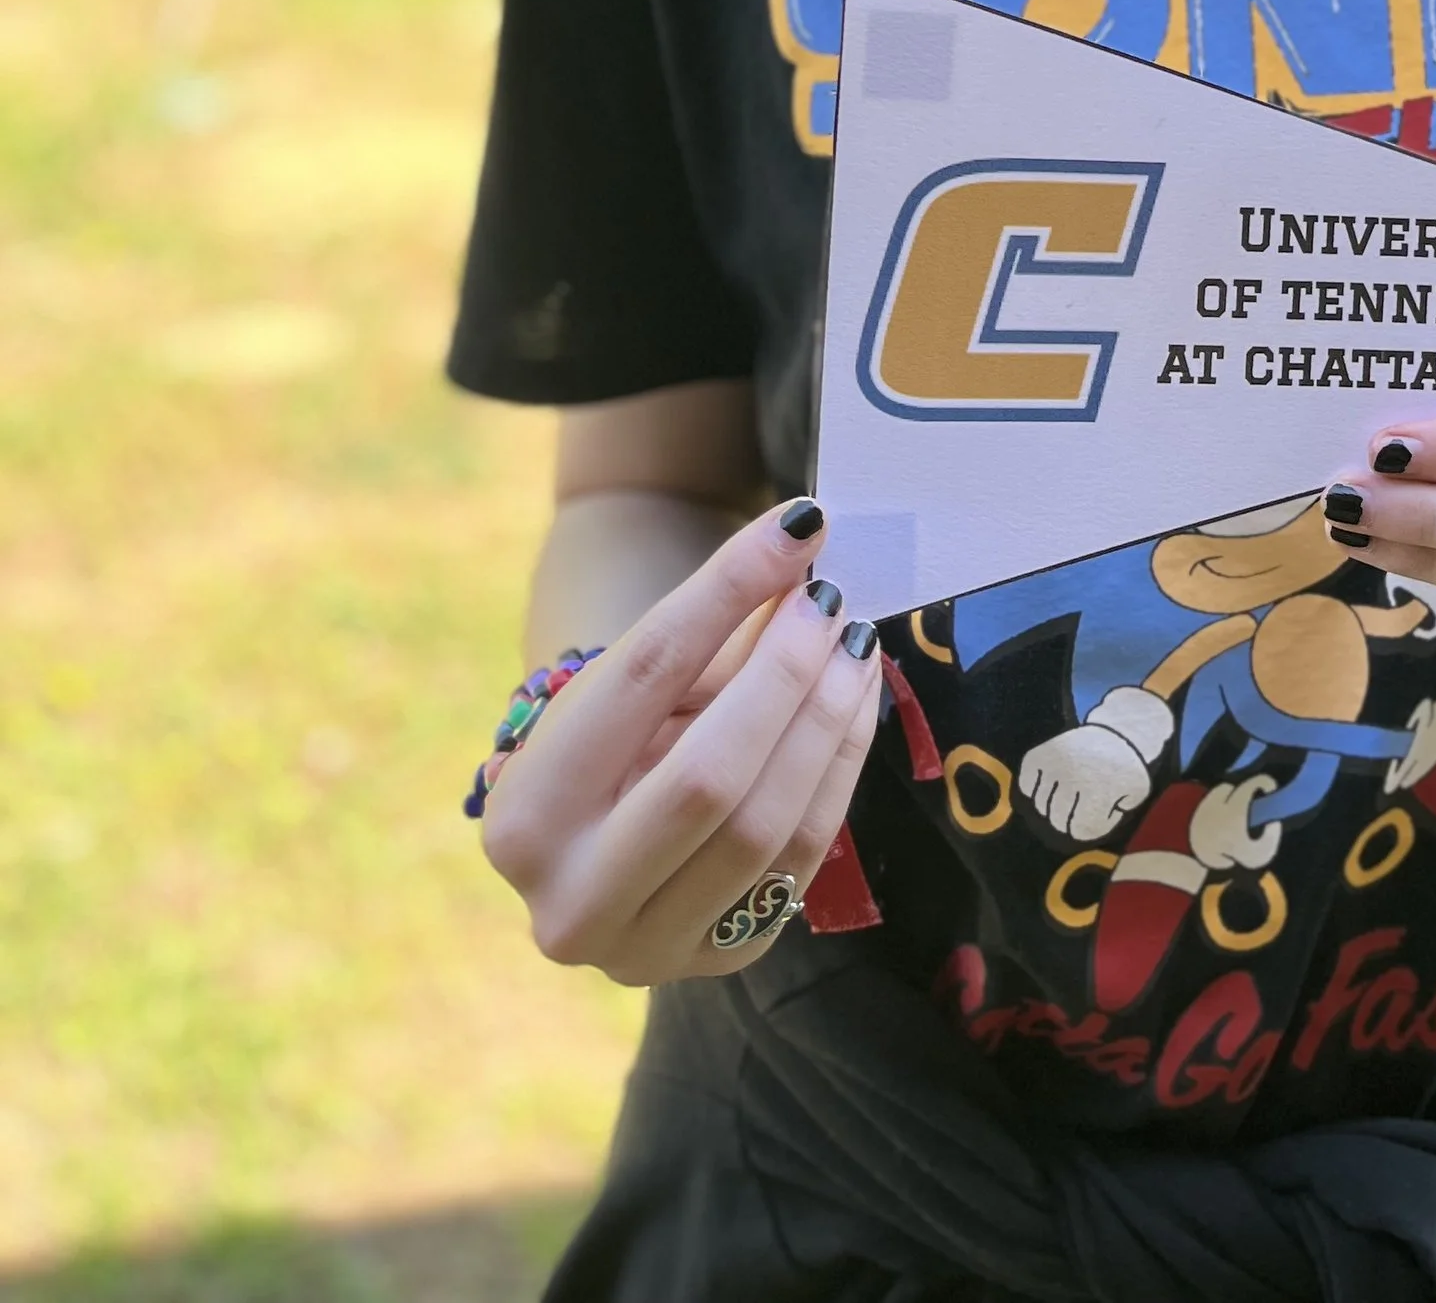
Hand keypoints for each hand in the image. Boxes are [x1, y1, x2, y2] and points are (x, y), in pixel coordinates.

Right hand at [478, 500, 883, 982]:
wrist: (604, 833)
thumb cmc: (619, 731)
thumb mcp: (636, 677)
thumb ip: (711, 617)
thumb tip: (803, 536)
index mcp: (527, 814)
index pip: (642, 680)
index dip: (727, 592)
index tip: (797, 529)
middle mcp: (572, 900)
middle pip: (708, 777)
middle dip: (786, 674)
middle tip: (831, 599)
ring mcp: (646, 948)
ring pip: (766, 827)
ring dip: (829, 720)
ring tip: (855, 642)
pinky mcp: (717, 960)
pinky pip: (801, 860)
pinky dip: (840, 768)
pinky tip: (855, 701)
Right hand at [1019, 685, 1172, 838]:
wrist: (1118, 735)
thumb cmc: (1125, 773)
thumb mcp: (1131, 798)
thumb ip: (1109, 820)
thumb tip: (1080, 834)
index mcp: (1098, 788)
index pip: (1079, 829)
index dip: (1085, 830)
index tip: (1092, 820)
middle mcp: (1073, 776)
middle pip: (1057, 820)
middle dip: (1068, 823)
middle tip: (1077, 812)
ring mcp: (1053, 763)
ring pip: (1041, 806)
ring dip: (1051, 808)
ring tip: (1065, 801)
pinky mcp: (1039, 754)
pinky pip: (1026, 785)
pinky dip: (1033, 791)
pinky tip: (1048, 789)